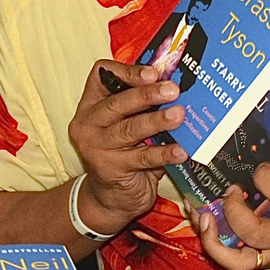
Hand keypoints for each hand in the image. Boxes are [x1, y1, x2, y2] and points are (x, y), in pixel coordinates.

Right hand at [66, 60, 188, 234]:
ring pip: (130, 129)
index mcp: (91, 104)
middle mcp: (89, 123)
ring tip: (179, 115)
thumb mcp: (126, 123)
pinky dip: (163, 153)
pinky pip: (142, 158)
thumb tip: (175, 85)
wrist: (109, 198)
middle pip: (117, 103)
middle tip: (172, 90)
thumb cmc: (123, 152)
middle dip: (147, 94)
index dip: (127, 72)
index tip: (153, 72)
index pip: (102, 76)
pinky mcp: (111, 170)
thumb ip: (141, 106)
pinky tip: (180, 150)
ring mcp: (97, 148)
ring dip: (157, 121)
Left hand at [195, 161, 269, 269]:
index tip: (260, 167)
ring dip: (215, 241)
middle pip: (254, 233)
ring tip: (204, 217)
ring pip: (241, 261)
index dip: (265, 178)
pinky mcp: (269, 256)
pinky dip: (218, 246)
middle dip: (233, 211)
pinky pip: (239, 261)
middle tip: (230, 190)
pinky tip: (207, 225)